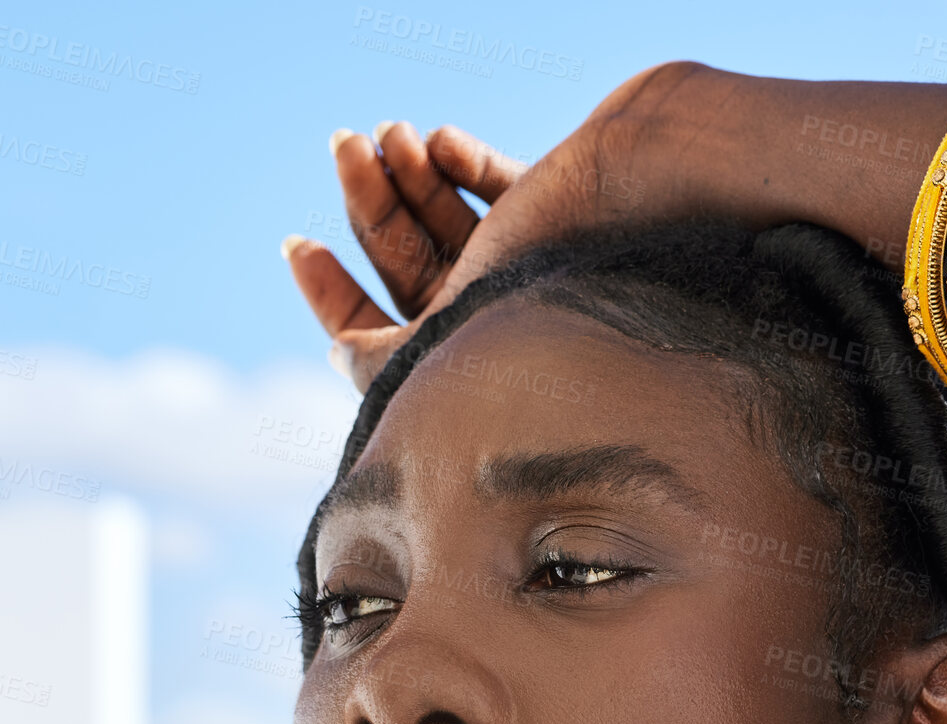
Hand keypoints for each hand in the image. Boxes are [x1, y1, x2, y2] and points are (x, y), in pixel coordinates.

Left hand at [282, 64, 718, 393]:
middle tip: (344, 145)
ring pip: (437, 220)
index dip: (331, 296)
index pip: (381, 339)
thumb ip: (386, 358)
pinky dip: (455, 163)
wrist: (650, 190)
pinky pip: (484, 186)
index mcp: (474, 367)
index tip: (296, 245)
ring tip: (391, 134)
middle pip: (403, 265)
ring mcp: (523, 266)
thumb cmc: (563, 271)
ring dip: (402, 175)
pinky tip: (438, 141)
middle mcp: (495, 322)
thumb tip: (337, 354)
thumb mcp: (455, 336)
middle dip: (367, 206)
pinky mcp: (549, 215)